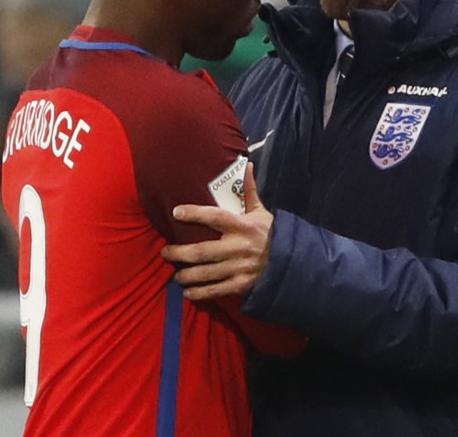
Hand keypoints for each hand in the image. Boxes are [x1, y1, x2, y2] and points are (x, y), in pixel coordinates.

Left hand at [161, 163, 272, 299]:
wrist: (293, 260)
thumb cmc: (272, 233)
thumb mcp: (262, 211)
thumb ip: (250, 191)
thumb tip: (247, 166)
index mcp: (242, 226)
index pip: (214, 217)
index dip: (194, 214)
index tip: (176, 212)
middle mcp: (238, 247)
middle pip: (202, 251)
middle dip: (179, 252)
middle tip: (165, 252)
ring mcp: (239, 268)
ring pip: (206, 272)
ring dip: (187, 274)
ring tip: (176, 274)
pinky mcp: (242, 284)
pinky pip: (217, 290)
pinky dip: (200, 292)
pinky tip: (188, 291)